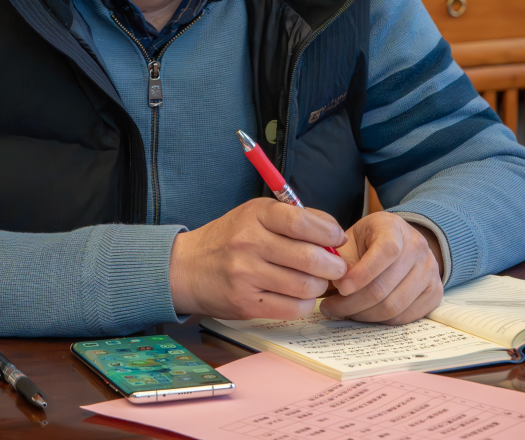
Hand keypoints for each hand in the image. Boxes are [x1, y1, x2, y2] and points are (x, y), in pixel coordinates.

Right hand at [169, 199, 346, 319]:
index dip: (328, 232)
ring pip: (304, 286)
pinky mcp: (245, 304)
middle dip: (333, 265)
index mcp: (254, 215)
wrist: (187, 268)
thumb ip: (294, 218)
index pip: (301, 222)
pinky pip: (292, 308)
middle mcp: (248, 243)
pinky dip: (305, 304)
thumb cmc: (229, 238)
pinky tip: (301, 296)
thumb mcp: (255, 215)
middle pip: (308, 258)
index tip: (338, 238)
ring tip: (317, 282)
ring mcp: (245, 275)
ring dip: (320, 286)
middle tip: (337, 267)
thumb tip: (333, 232)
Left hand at [320, 212, 443, 324]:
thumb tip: (336, 283)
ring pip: (394, 306)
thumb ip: (342, 258)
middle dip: (352, 302)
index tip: (340, 287)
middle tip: (330, 307)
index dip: (361, 274)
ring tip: (344, 311)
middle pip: (385, 286)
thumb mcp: (351, 238)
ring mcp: (430, 271)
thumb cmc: (369, 240)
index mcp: (394, 228)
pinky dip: (381, 320)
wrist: (399, 241)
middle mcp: (417, 247)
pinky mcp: (434, 292)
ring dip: (364, 314)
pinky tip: (364, 313)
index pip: (385, 252)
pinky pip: (405, 316)